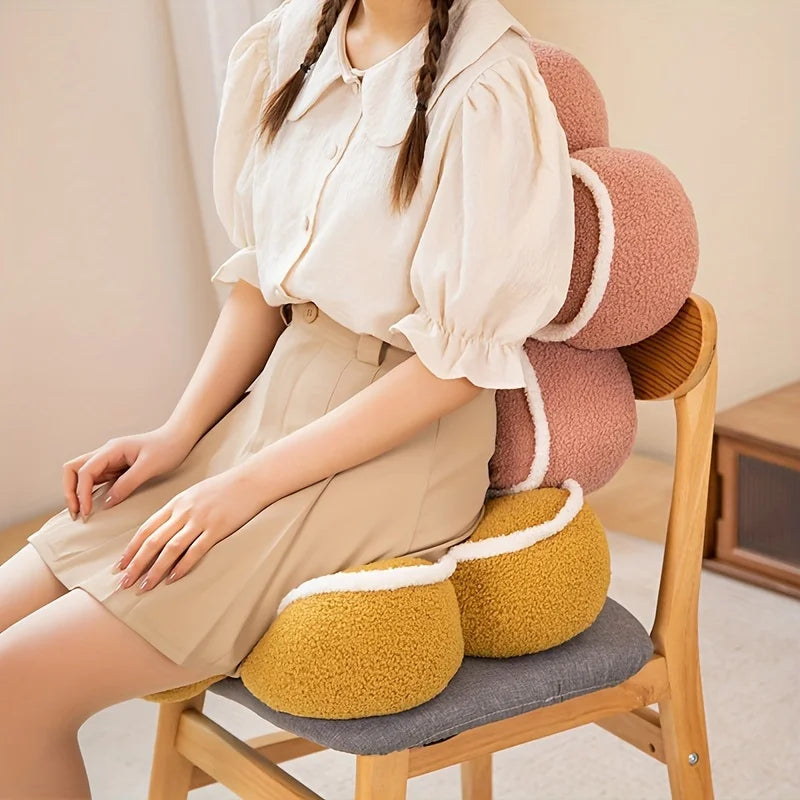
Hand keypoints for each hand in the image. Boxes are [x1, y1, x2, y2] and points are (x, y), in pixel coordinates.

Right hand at [63, 424, 196, 521]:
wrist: (179, 438)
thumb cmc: (167, 448)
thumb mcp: (149, 467)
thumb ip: (127, 484)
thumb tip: (106, 503)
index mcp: (112, 449)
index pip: (85, 471)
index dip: (81, 492)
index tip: (86, 512)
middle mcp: (106, 453)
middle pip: (74, 469)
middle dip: (70, 491)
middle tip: (76, 513)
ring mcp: (110, 461)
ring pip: (83, 475)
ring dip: (78, 493)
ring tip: (82, 513)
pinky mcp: (116, 468)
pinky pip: (97, 480)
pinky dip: (90, 492)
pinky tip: (94, 505)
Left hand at [112, 465, 268, 592]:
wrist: (251, 481)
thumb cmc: (223, 488)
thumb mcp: (194, 494)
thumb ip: (178, 510)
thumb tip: (162, 530)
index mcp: (176, 503)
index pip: (146, 528)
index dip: (131, 549)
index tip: (120, 566)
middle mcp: (184, 512)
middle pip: (153, 541)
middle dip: (136, 564)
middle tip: (124, 582)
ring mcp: (200, 520)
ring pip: (170, 548)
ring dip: (155, 570)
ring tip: (144, 587)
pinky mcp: (217, 529)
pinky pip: (195, 551)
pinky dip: (182, 566)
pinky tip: (172, 579)